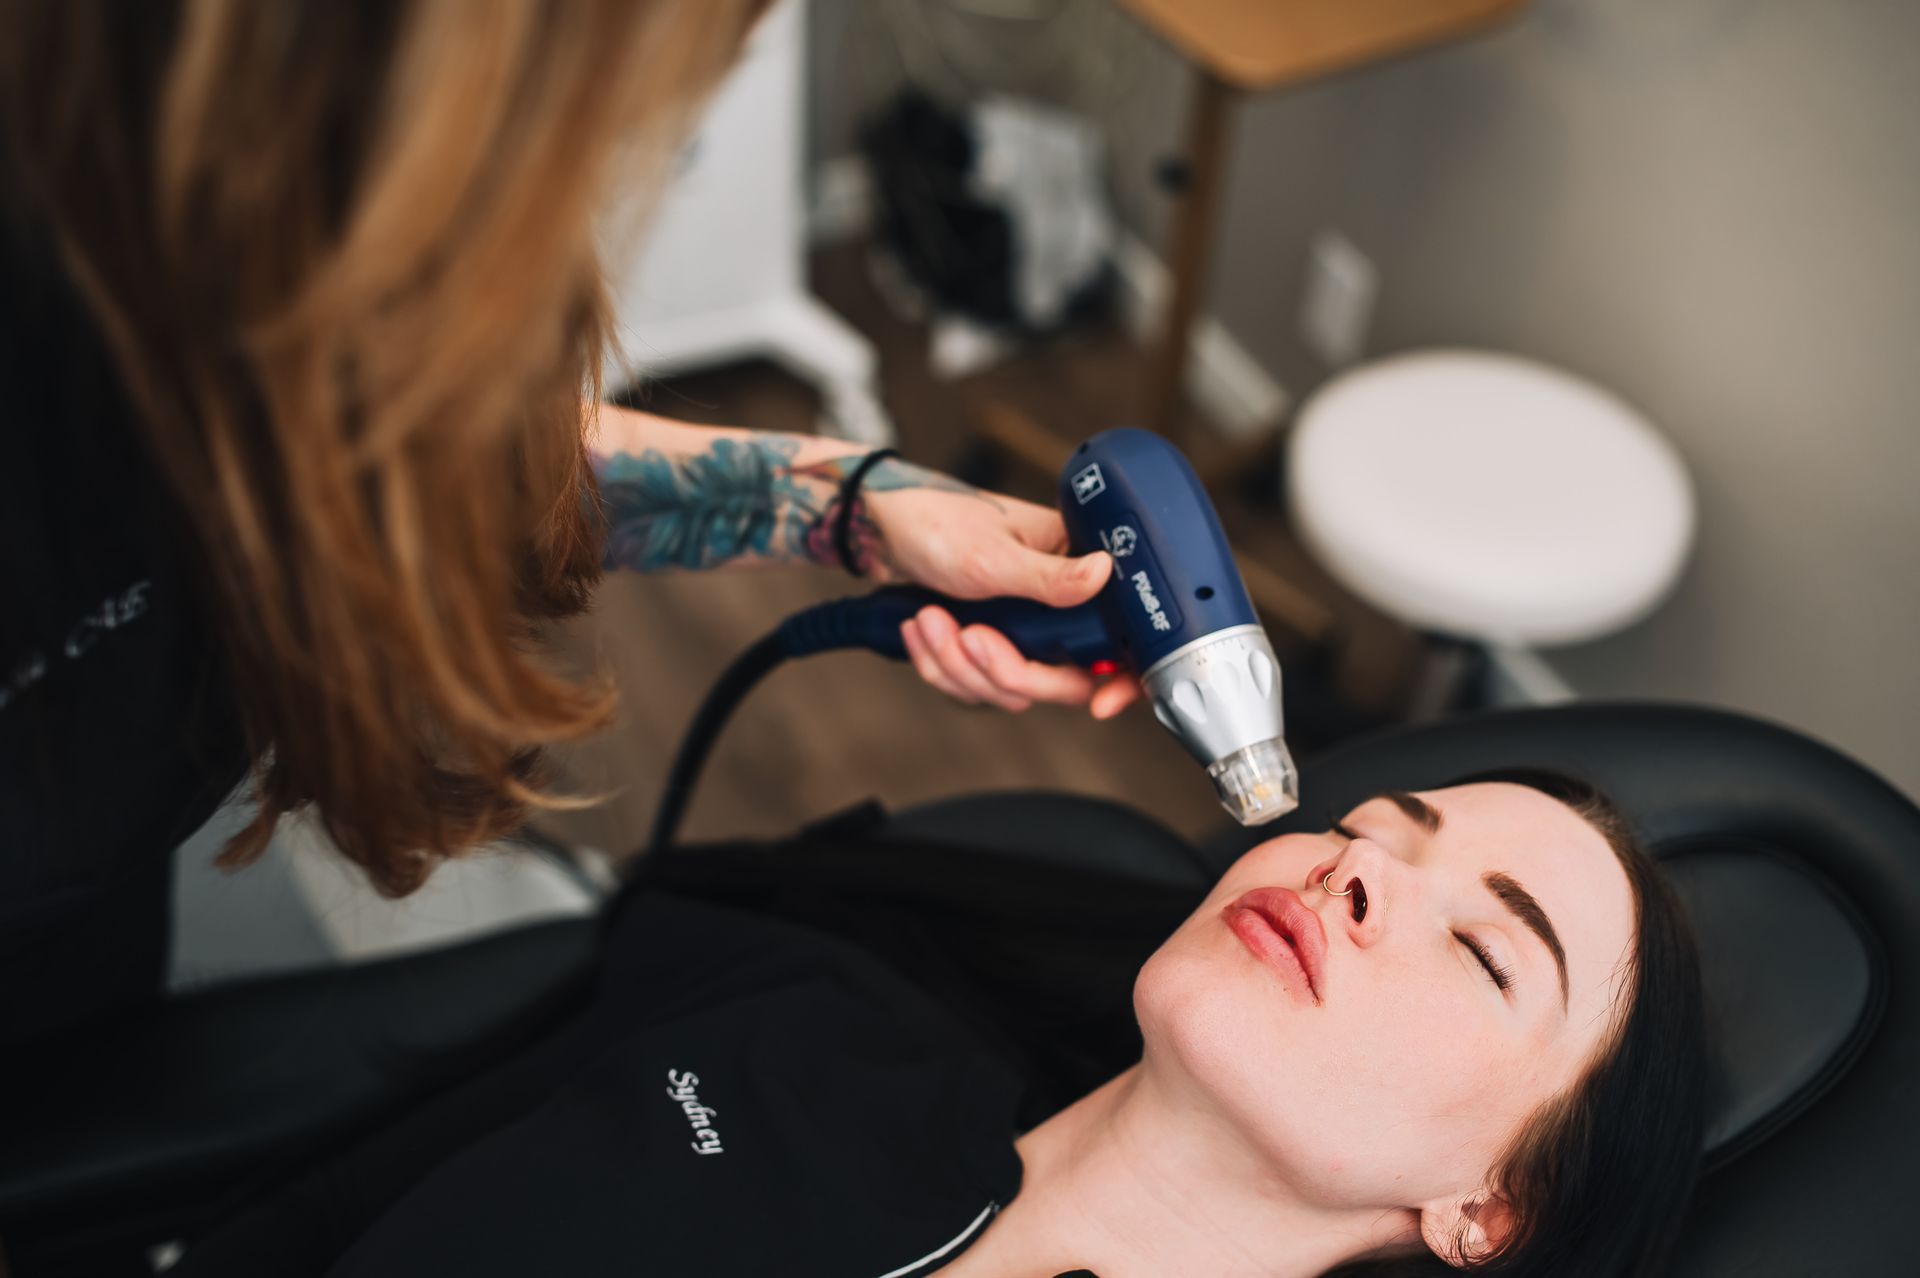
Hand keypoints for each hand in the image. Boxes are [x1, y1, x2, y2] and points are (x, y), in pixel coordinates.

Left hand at [860, 480, 1144, 717]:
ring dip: (959, 664)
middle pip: (1061, 680)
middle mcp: (1056, 605)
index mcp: (1075, 569)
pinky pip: (973, 684)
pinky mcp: (986, 645)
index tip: (1101, 706)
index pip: (1118, 637)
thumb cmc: (937, 522)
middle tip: (969, 636)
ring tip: (929, 619)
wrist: (879, 530)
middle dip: (1005, 669)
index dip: (1120, 679)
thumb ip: (1052, 577)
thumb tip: (1106, 572)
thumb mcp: (994, 554)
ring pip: (1009, 689)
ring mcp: (1020, 630)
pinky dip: (939, 663)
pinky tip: (920, 627)